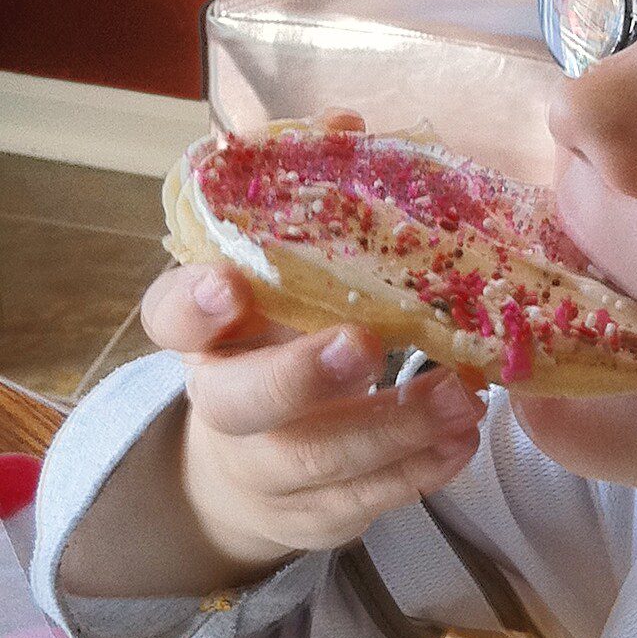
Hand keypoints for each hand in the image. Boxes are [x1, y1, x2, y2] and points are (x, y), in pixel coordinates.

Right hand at [144, 112, 486, 578]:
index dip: (193, 303)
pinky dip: (419, 472)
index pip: (170, 319)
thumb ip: (309, 204)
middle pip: (242, 403)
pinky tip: (464, 441)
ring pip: (317, 461)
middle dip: (301, 377)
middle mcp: (224, 405)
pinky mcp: (316, 515)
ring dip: (393, 429)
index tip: (229, 281)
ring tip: (462, 398)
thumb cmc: (279, 343)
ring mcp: (267, 469)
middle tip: (367, 346)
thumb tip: (348, 122)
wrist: (254, 465)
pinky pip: (366, 502)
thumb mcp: (284, 277)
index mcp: (205, 338)